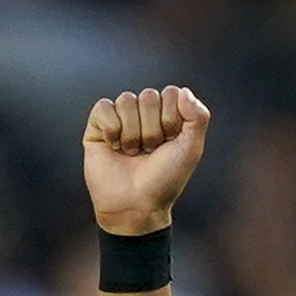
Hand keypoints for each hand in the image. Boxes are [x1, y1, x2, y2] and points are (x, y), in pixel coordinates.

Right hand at [83, 86, 209, 235]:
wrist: (136, 205)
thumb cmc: (165, 179)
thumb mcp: (191, 150)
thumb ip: (198, 117)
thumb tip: (183, 91)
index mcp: (168, 115)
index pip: (171, 93)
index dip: (172, 119)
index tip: (170, 143)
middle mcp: (144, 114)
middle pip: (149, 96)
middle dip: (152, 129)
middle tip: (150, 152)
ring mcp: (121, 118)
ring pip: (126, 100)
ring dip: (133, 133)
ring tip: (132, 153)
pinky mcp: (98, 125)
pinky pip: (104, 107)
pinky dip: (112, 130)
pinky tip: (114, 148)